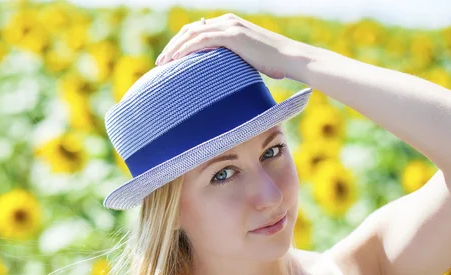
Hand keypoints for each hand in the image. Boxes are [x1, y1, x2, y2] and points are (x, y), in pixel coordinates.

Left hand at [155, 13, 310, 82]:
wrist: (290, 59)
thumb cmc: (273, 64)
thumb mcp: (248, 60)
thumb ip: (233, 60)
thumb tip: (222, 76)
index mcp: (230, 25)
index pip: (198, 30)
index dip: (181, 44)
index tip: (169, 60)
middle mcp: (227, 22)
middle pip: (190, 30)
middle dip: (172, 46)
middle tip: (160, 63)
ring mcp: (229, 27)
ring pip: (192, 33)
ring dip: (174, 48)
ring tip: (163, 63)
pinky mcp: (232, 35)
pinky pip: (201, 39)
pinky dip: (186, 49)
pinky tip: (176, 60)